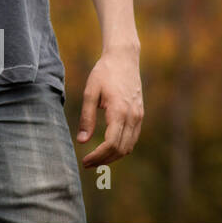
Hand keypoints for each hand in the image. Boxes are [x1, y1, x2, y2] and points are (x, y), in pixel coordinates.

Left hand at [76, 46, 143, 168]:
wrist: (124, 59)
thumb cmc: (104, 73)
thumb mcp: (90, 92)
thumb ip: (87, 117)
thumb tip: (81, 141)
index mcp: (119, 111)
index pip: (111, 144)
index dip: (98, 156)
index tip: (85, 160)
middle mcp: (132, 117)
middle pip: (121, 149)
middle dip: (104, 160)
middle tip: (87, 164)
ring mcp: (138, 116)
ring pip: (129, 146)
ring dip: (113, 156)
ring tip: (96, 159)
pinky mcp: (139, 115)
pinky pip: (132, 138)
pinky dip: (121, 147)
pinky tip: (107, 148)